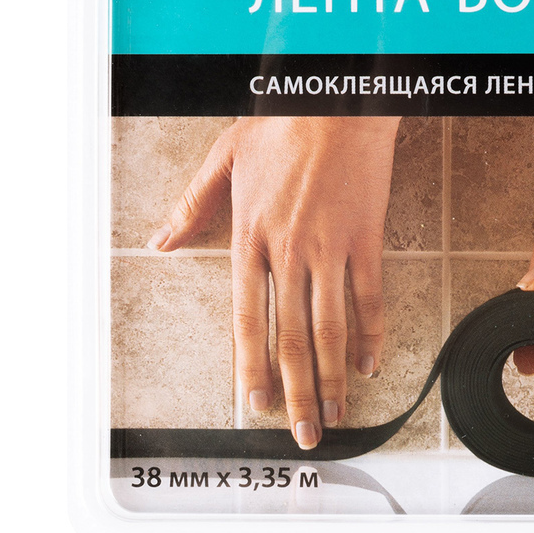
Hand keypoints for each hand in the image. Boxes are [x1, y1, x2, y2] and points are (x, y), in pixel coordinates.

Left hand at [147, 116, 400, 448]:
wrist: (338, 100)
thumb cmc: (283, 123)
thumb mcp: (225, 156)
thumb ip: (194, 204)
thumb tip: (162, 241)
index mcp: (248, 235)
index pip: (246, 318)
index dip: (251, 368)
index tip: (255, 405)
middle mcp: (287, 250)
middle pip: (290, 337)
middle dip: (296, 392)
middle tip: (305, 431)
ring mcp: (330, 247)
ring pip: (329, 327)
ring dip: (331, 377)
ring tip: (337, 410)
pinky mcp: (365, 237)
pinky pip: (369, 296)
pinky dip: (371, 332)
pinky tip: (369, 361)